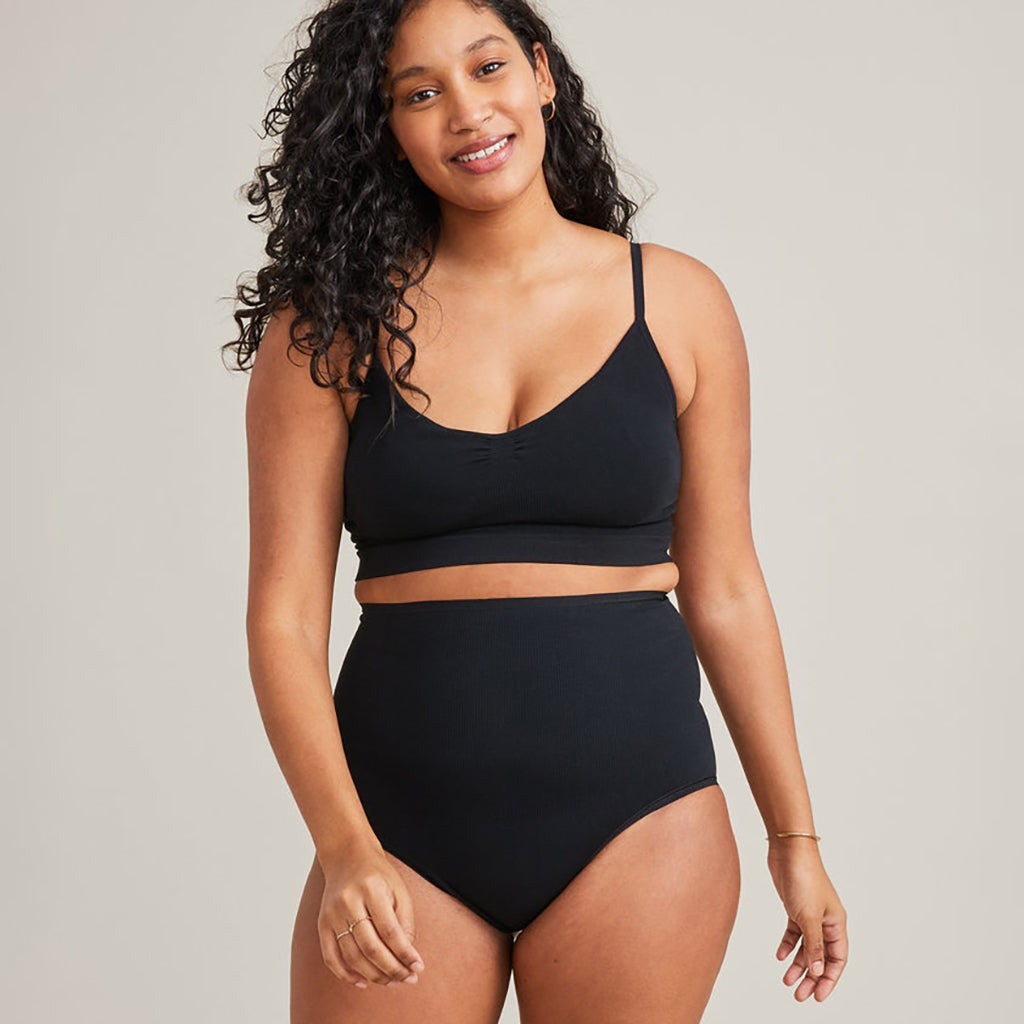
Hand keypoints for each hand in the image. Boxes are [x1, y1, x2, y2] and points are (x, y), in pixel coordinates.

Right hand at [316, 836, 425, 989]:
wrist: (347, 856)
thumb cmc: (378, 875)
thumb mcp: (399, 890)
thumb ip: (405, 922)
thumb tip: (407, 958)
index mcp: (372, 889)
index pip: (389, 930)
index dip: (404, 953)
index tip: (418, 968)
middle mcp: (348, 901)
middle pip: (370, 947)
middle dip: (392, 968)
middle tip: (407, 979)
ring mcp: (332, 914)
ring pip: (352, 956)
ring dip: (373, 975)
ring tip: (391, 981)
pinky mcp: (322, 924)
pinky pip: (331, 957)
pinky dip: (346, 974)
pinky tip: (363, 982)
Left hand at [767, 842, 847, 1001]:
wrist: (788, 851)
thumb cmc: (804, 878)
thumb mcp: (809, 917)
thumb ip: (813, 945)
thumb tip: (818, 972)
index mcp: (836, 923)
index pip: (837, 959)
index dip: (829, 979)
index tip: (818, 996)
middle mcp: (825, 921)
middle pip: (821, 956)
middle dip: (812, 977)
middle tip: (799, 995)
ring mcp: (810, 914)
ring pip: (806, 947)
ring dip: (797, 964)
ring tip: (786, 981)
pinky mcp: (794, 907)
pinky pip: (793, 932)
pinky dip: (787, 945)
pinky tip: (779, 956)